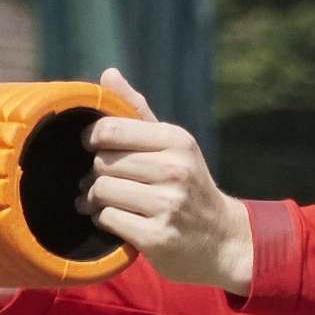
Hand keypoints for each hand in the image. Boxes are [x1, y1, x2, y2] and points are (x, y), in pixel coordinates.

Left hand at [79, 67, 254, 292]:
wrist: (223, 240)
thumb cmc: (188, 186)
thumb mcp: (173, 146)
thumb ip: (137, 111)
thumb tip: (108, 74)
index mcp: (178, 141)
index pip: (111, 130)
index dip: (91, 138)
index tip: (92, 147)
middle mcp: (176, 170)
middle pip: (102, 162)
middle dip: (93, 173)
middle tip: (98, 180)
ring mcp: (168, 205)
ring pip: (101, 191)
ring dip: (94, 199)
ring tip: (103, 202)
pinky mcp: (157, 236)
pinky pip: (107, 219)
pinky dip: (104, 220)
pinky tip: (116, 220)